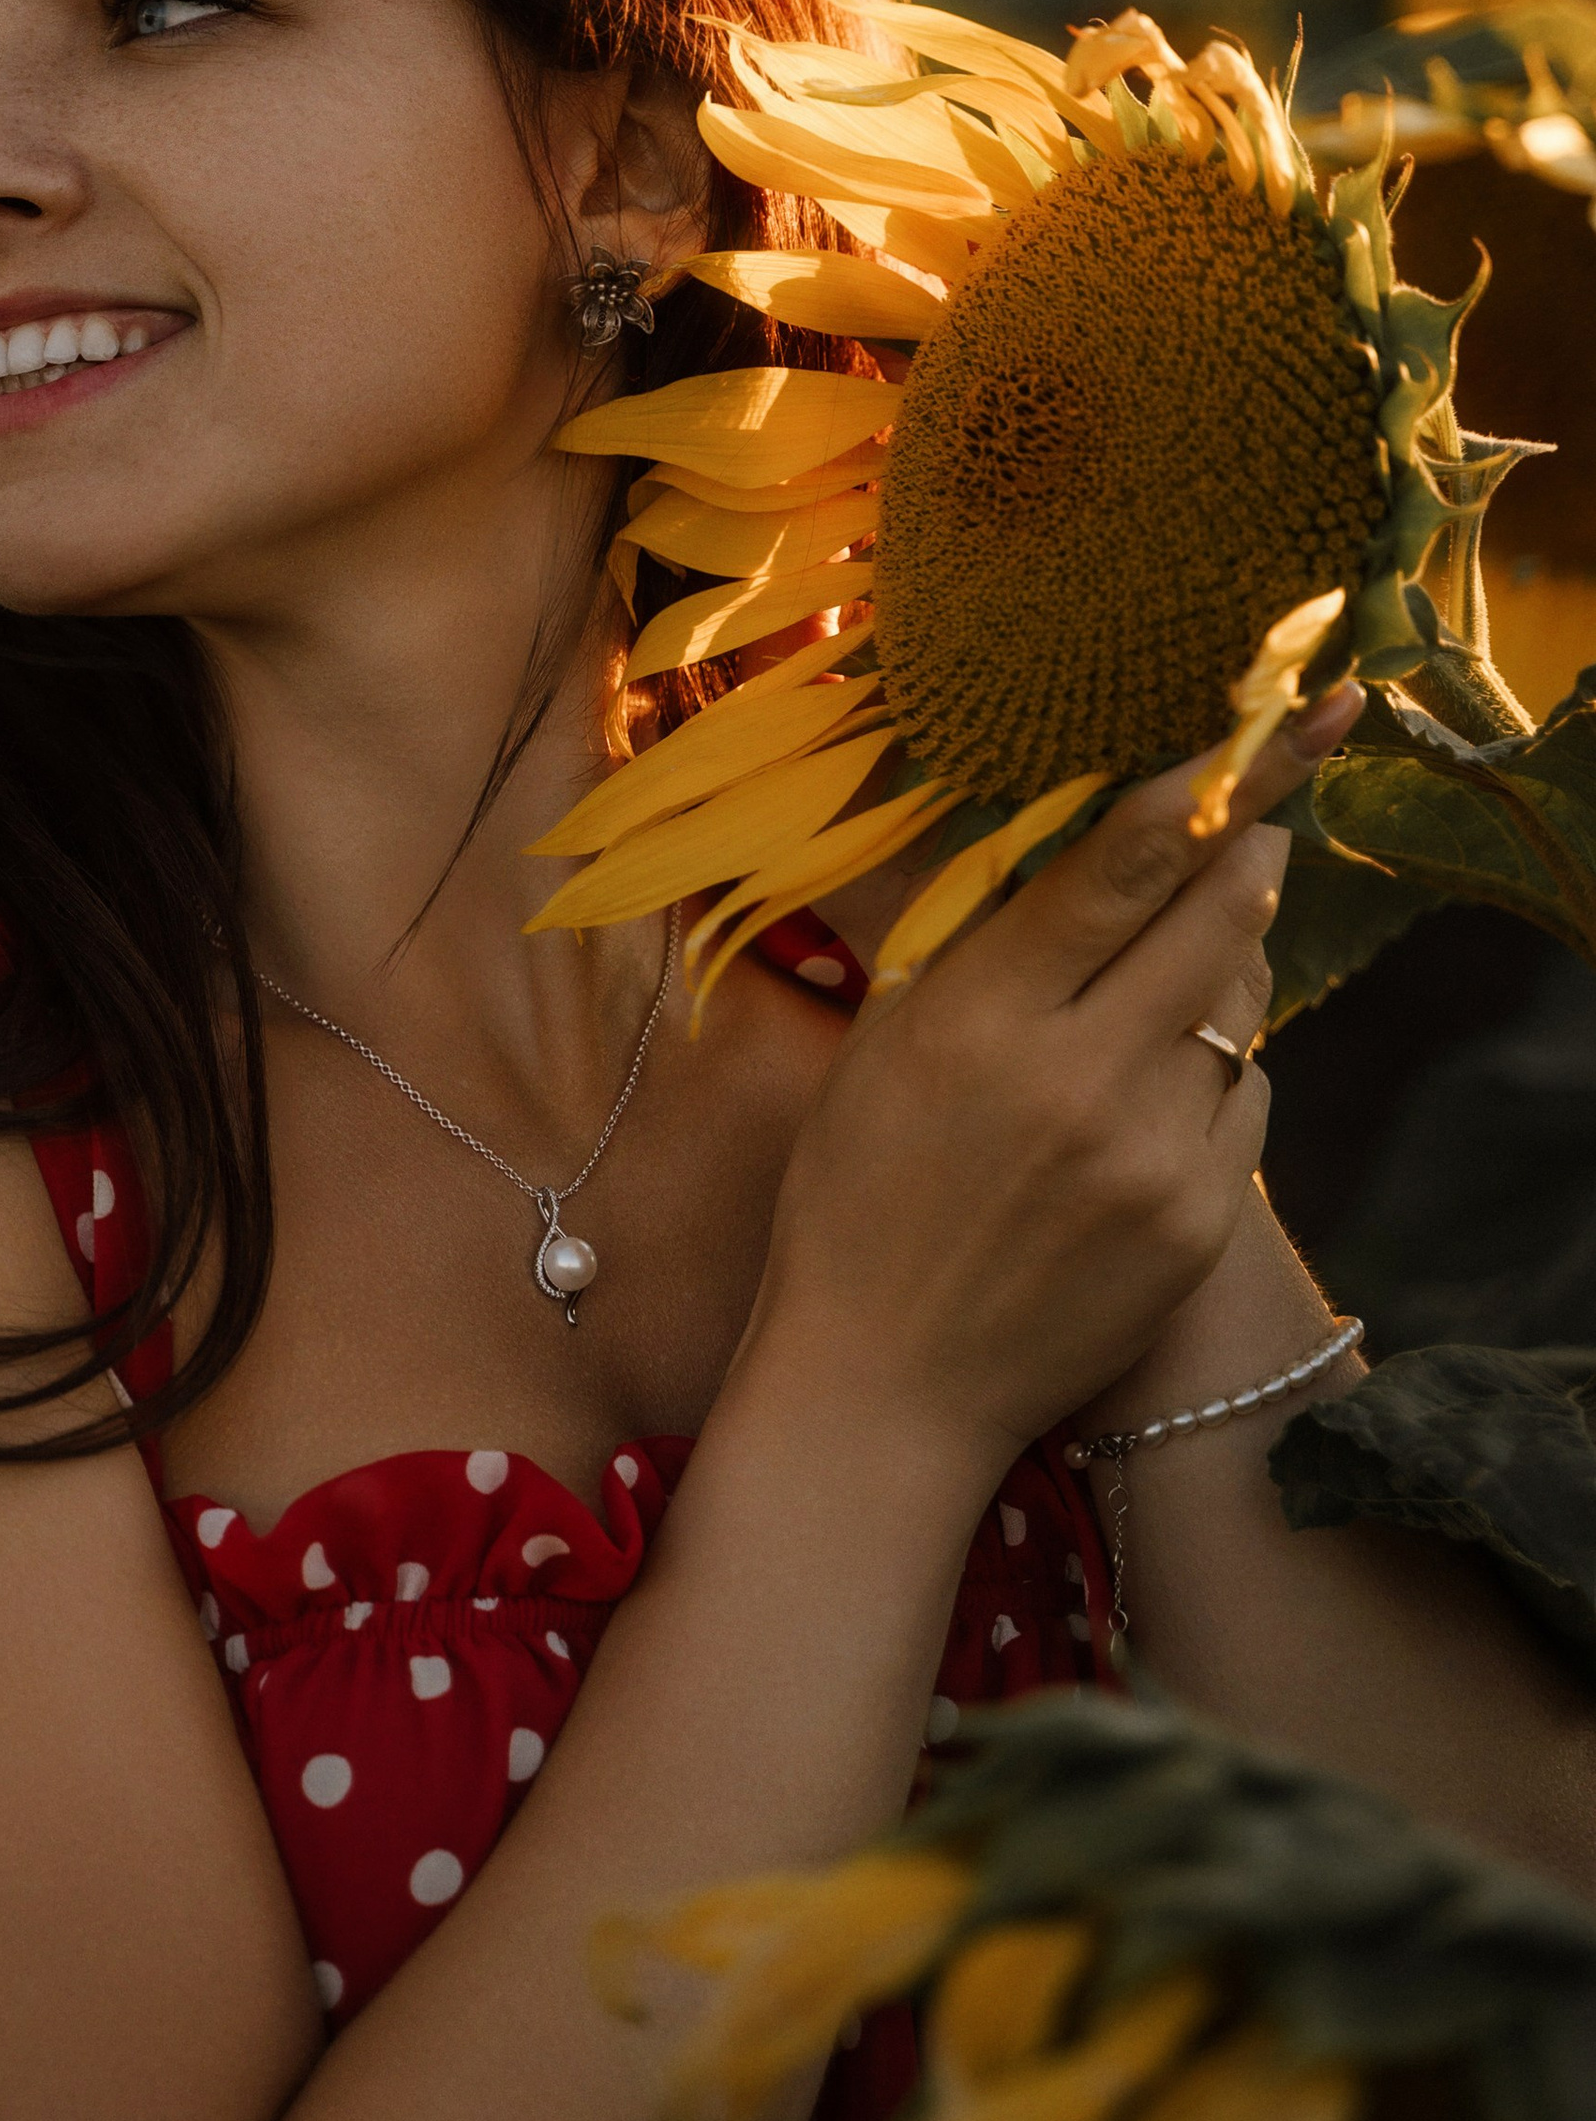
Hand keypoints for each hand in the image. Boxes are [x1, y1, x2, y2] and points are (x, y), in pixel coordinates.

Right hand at [738, 681, 1362, 1479]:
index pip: (1116, 870)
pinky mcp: (1199, 1222)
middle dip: (1250, 850)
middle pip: (1214, 921)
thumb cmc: (858, 1196)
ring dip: (1225, 970)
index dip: (1196, 790)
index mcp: (981, 1018)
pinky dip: (1219, 1073)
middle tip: (1263, 813)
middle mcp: (1080, 1079)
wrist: (890, 1381)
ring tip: (1177, 971)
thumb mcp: (885, 1044)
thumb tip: (1082, 853)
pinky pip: (1245, 1102)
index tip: (1247, 738)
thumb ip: (982, 949)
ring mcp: (1153, 1157)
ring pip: (1241, 1011)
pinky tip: (1162, 1088)